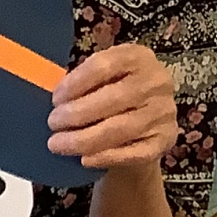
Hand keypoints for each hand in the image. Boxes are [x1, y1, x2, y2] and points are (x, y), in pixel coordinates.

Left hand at [49, 42, 177, 170]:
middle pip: (113, 98)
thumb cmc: (115, 95)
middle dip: (77, 113)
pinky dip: (105, 156)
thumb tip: (51, 98)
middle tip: (53, 123)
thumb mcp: (103, 78)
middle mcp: (156, 82)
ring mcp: (163, 112)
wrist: (144, 123)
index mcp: (138, 57)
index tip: (55, 98)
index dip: (76, 83)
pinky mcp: (165, 140)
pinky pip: (133, 153)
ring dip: (84, 139)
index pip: (105, 65)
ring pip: (120, 129)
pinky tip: (84, 158)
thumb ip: (83, 82)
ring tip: (59, 144)